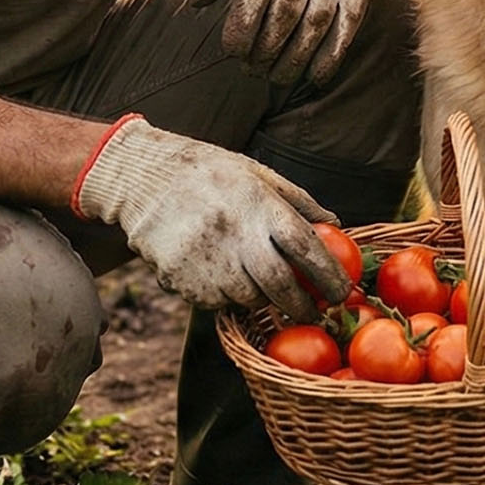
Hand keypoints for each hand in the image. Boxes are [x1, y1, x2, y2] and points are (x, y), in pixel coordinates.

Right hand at [72, 117, 348, 320]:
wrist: (142, 178)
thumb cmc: (208, 173)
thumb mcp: (256, 172)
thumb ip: (297, 201)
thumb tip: (336, 226)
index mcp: (256, 202)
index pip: (303, 245)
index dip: (327, 273)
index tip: (343, 292)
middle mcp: (233, 233)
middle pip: (279, 284)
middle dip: (302, 305)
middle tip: (314, 312)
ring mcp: (204, 259)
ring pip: (248, 298)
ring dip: (263, 298)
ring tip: (262, 284)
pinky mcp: (180, 279)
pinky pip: (215, 301)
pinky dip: (227, 296)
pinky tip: (222, 275)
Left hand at [185, 0, 384, 86]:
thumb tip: (195, 3)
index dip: (243, 26)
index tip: (232, 50)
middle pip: (285, 13)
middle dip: (265, 49)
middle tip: (250, 68)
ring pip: (315, 25)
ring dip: (294, 59)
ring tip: (275, 76)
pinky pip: (346, 27)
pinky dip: (331, 56)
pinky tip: (314, 76)